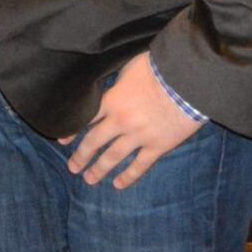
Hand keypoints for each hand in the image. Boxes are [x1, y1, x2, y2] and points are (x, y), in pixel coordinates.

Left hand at [60, 51, 200, 187]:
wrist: (188, 81)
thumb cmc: (158, 68)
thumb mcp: (128, 67)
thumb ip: (116, 79)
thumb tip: (106, 80)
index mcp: (111, 101)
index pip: (85, 119)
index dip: (72, 131)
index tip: (62, 142)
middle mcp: (120, 121)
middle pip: (95, 141)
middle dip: (82, 156)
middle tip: (72, 168)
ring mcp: (139, 136)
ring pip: (114, 156)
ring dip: (99, 169)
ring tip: (89, 179)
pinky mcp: (159, 146)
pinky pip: (140, 165)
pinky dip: (129, 176)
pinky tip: (118, 184)